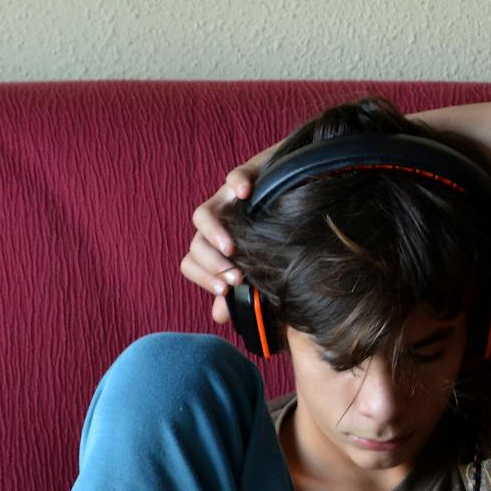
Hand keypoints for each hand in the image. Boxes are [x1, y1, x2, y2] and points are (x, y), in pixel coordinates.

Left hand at [181, 148, 273, 324]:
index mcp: (216, 247)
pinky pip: (234, 176)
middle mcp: (217, 224)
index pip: (191, 264)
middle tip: (237, 279)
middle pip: (196, 245)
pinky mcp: (246, 175)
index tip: (226, 291)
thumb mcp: (262, 267)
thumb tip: (220, 316)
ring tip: (230, 248)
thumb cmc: (277, 235)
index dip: (203, 279)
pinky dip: (236, 182)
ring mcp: (227, 200)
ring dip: (214, 233)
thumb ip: (241, 293)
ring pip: (202, 215)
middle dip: (213, 265)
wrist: (300, 188)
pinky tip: (246, 193)